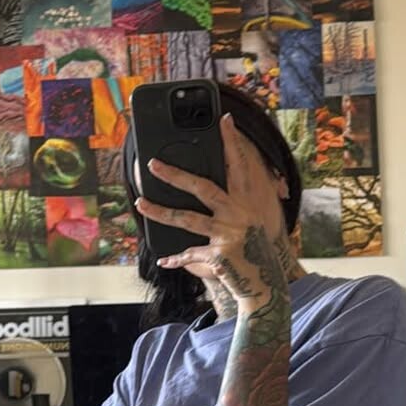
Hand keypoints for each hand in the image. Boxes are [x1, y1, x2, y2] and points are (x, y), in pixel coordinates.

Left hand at [135, 114, 286, 310]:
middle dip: (175, 175)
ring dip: (160, 212)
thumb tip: (209, 196)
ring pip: (187, 219)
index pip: (238, 167)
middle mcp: (237, 215)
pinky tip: (164, 260)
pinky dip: (176, 259)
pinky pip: (190, 254)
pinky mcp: (219, 256)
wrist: (264, 285)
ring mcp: (227, 235)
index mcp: (245, 204)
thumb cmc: (254, 254)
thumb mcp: (249, 226)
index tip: (224, 120)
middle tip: (153, 164)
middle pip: (202, 188)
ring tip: (141, 204)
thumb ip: (234, 209)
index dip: (232, 143)